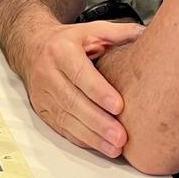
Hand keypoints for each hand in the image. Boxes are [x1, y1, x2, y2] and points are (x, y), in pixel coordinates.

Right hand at [17, 20, 144, 157]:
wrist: (30, 47)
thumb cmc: (65, 42)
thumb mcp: (90, 30)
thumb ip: (118, 33)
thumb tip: (147, 35)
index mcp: (61, 50)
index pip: (79, 73)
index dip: (98, 91)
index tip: (118, 106)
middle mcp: (48, 72)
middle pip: (73, 101)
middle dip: (98, 121)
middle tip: (120, 136)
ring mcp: (42, 93)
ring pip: (66, 118)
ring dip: (92, 136)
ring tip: (114, 147)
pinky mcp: (42, 110)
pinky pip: (61, 128)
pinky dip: (81, 139)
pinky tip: (98, 146)